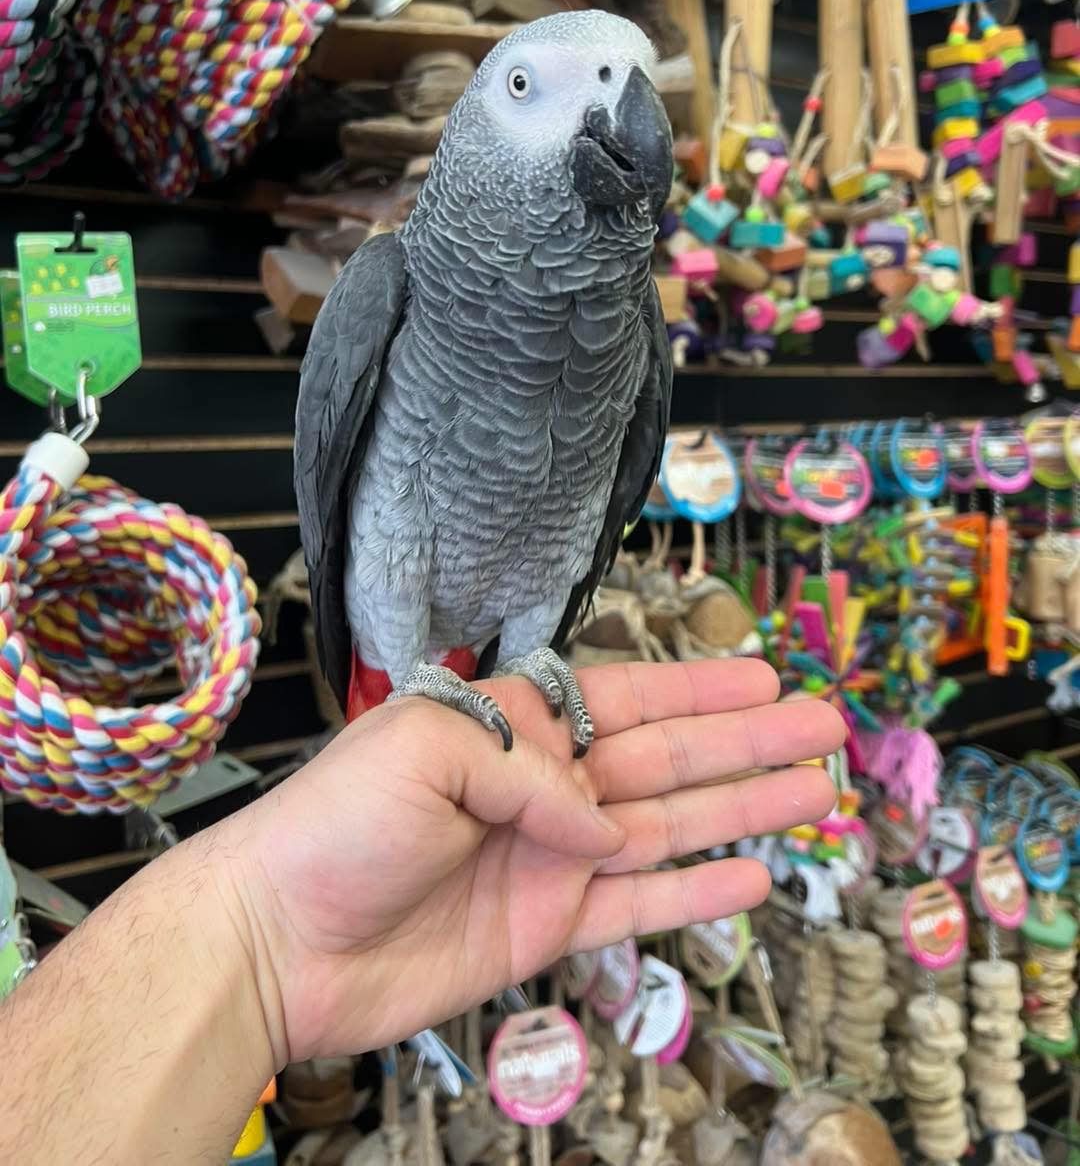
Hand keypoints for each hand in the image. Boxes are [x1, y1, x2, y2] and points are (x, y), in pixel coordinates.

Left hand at [224, 659, 844, 1064]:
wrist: (280, 939)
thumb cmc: (333, 826)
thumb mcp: (422, 750)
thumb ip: (529, 769)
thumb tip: (602, 820)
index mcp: (513, 727)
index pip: (626, 698)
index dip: (699, 687)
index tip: (766, 673)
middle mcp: (544, 787)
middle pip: (669, 758)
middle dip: (748, 740)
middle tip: (826, 727)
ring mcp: (551, 858)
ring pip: (672, 826)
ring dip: (745, 808)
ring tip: (817, 794)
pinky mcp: (546, 926)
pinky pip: (640, 904)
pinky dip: (697, 890)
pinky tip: (752, 874)